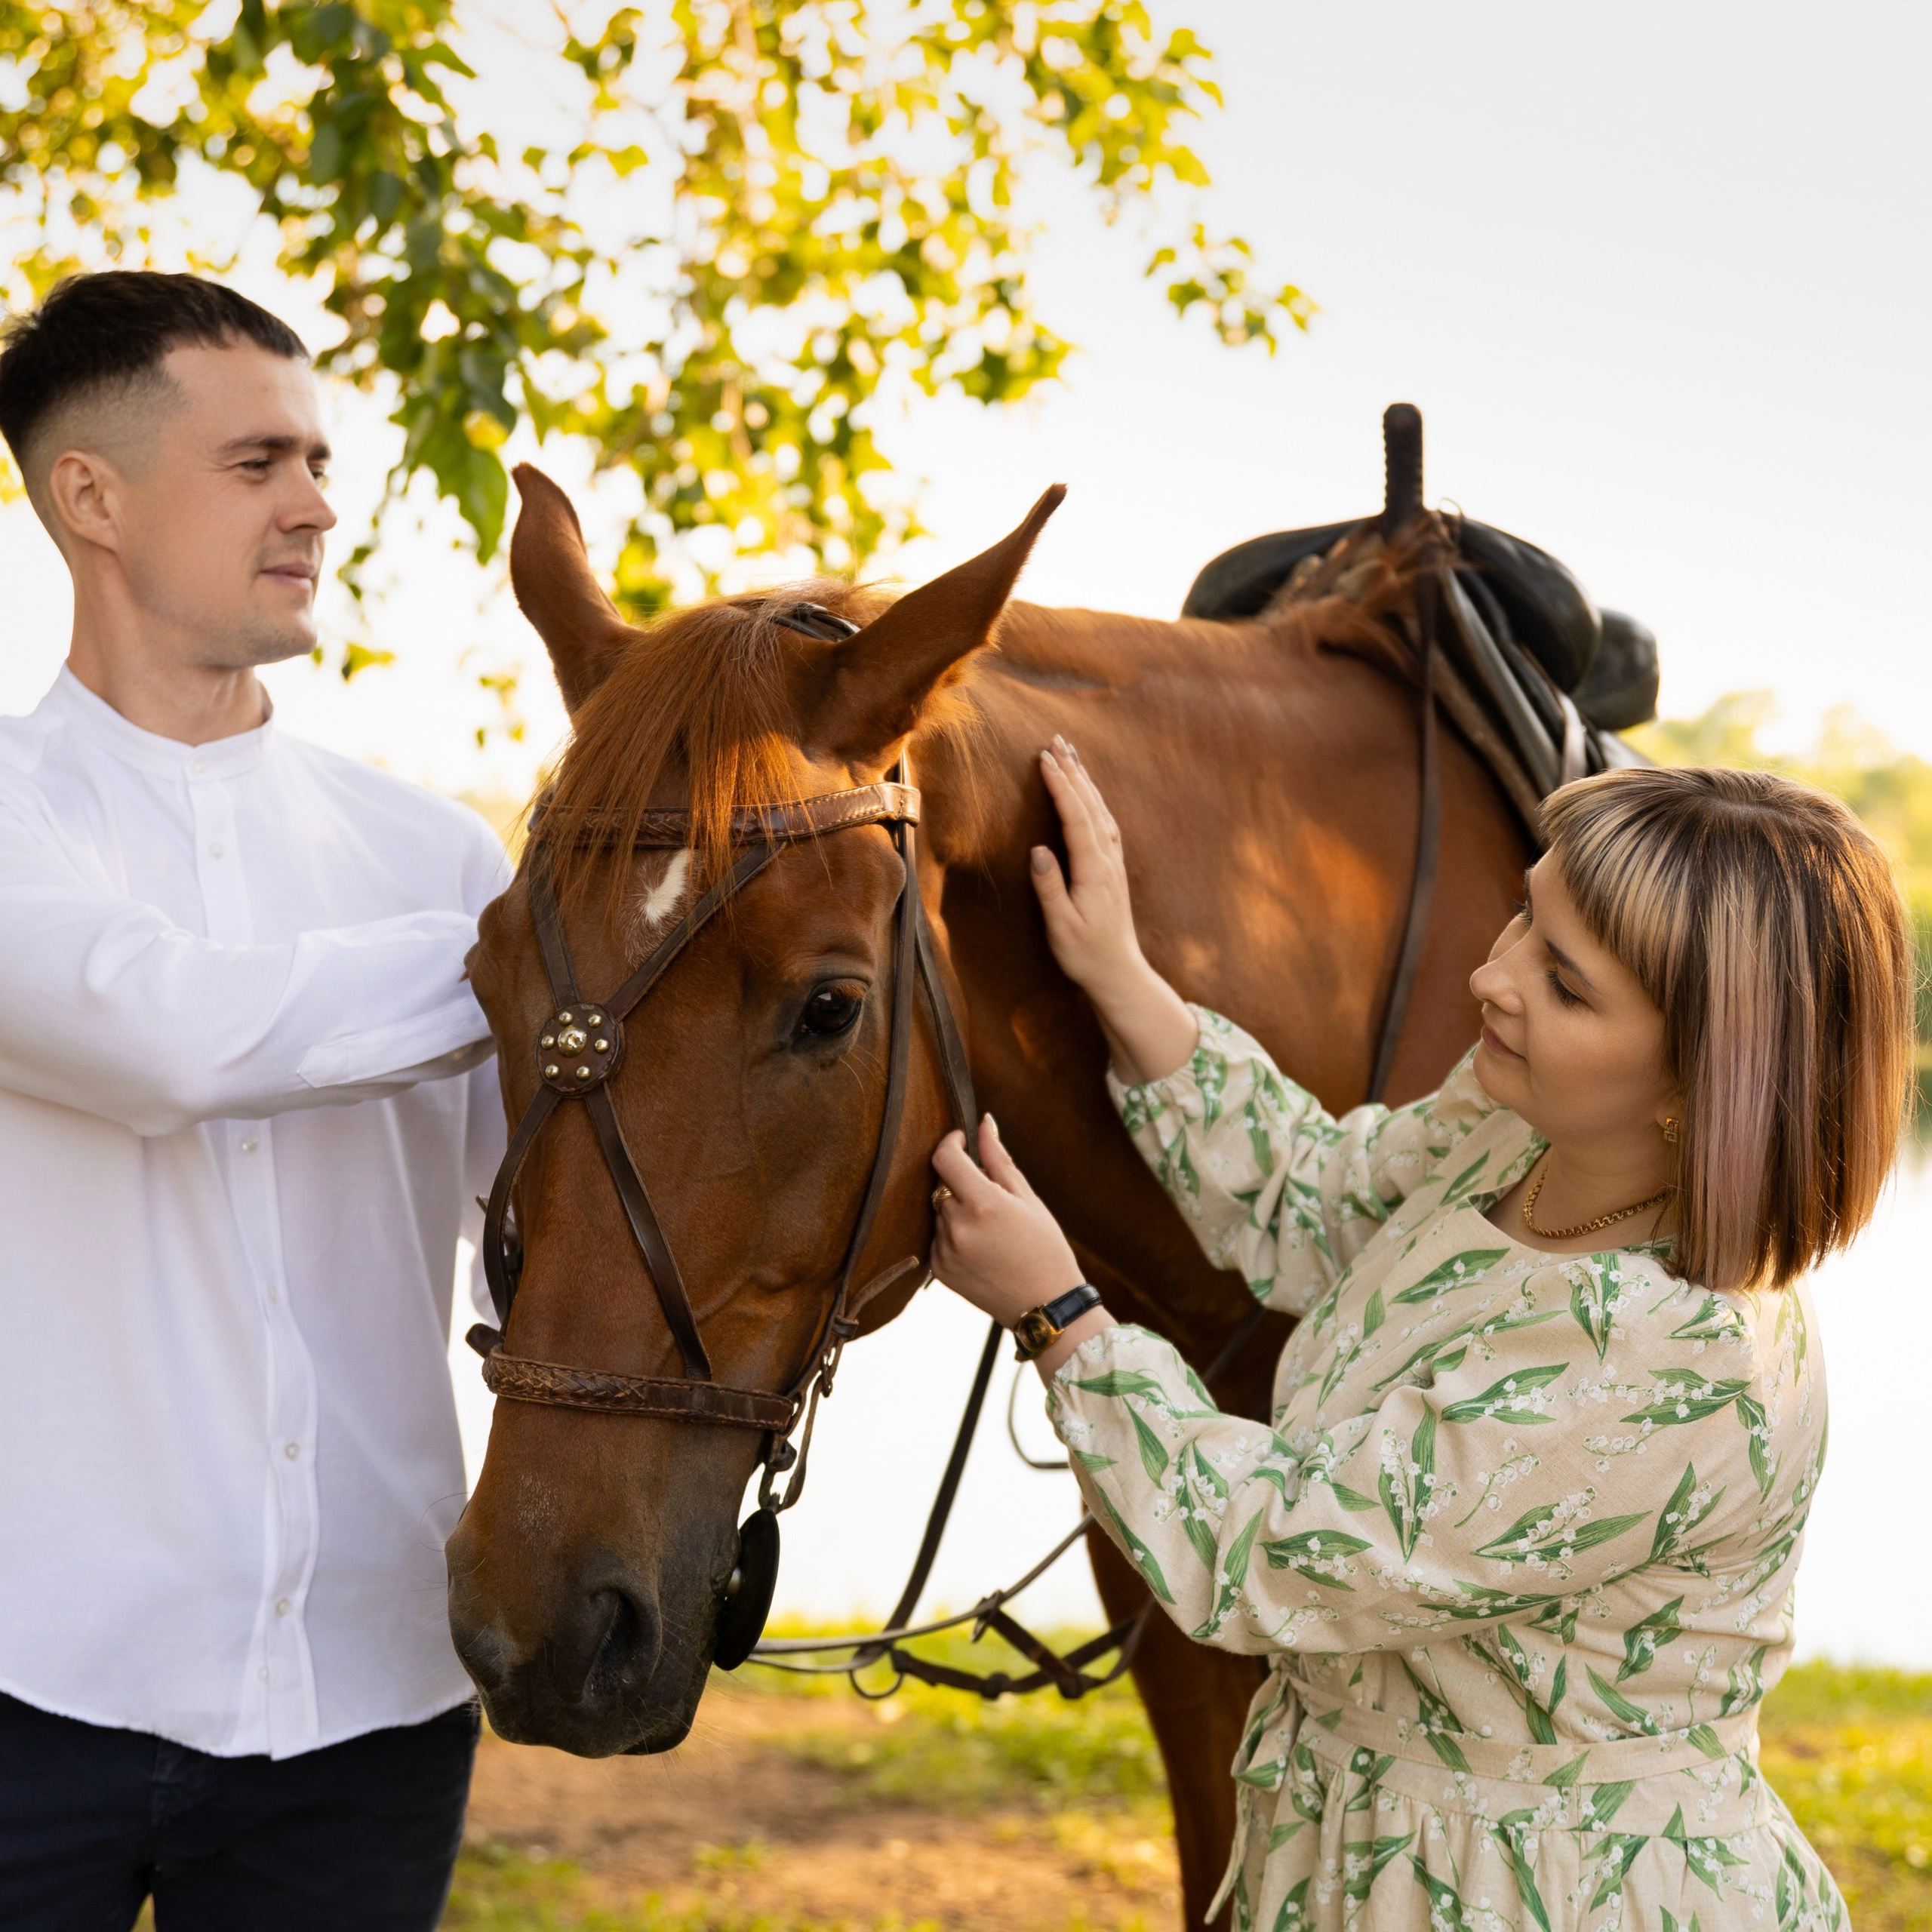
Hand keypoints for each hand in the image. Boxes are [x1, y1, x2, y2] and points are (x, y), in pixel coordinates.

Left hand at [931, 1117, 1112, 1378]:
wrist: (1045, 1305)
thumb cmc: (1045, 1248)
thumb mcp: (1028, 1198)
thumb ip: (998, 1159)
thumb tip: (983, 1122)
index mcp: (983, 1205)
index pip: (944, 1157)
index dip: (951, 1142)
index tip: (962, 1139)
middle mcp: (958, 1227)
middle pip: (942, 1183)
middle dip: (961, 1179)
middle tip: (992, 1196)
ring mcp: (945, 1251)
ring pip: (939, 1209)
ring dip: (956, 1207)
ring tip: (991, 1228)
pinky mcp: (939, 1270)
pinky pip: (937, 1235)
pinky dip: (953, 1232)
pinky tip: (982, 1246)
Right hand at [1030, 738, 1197, 1083]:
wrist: (1119, 972)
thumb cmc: (1085, 954)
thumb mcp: (1062, 927)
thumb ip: (1051, 888)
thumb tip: (1038, 851)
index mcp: (1093, 871)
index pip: (1076, 819)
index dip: (1061, 786)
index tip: (1044, 759)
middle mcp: (1108, 861)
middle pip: (1091, 805)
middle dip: (1073, 771)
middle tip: (1055, 741)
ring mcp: (1114, 863)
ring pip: (1100, 810)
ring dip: (1084, 780)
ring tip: (1069, 754)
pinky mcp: (1113, 869)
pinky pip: (1105, 822)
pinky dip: (1094, 799)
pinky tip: (1087, 791)